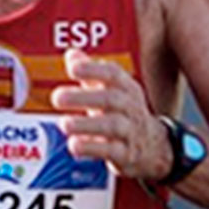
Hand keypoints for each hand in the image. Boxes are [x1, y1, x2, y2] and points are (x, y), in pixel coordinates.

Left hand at [50, 49, 171, 179]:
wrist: (152, 147)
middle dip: (83, 97)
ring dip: (85, 124)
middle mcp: (130, 107)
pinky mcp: (126, 154)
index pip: (113, 74)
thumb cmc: (122, 114)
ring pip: (112, 126)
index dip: (93, 69)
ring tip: (64, 124)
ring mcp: (130, 132)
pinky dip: (92, 148)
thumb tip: (72, 54)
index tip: (72, 69)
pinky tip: (74, 145)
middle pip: (111, 99)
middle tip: (57, 98)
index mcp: (126, 88)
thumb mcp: (111, 91)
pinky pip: (111, 151)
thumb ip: (90, 72)